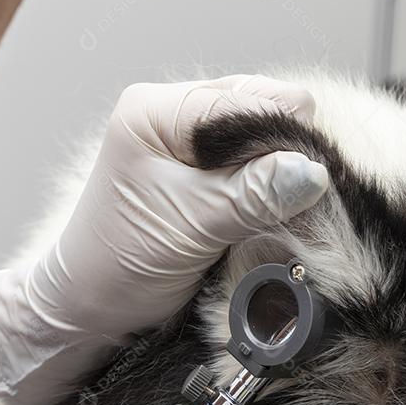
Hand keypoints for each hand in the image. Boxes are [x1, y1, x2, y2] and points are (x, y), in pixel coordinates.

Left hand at [0, 75, 327, 404]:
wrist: (92, 305)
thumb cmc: (120, 262)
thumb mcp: (192, 226)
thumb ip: (253, 195)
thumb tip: (313, 171)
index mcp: (158, 110)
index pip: (251, 99)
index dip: (284, 141)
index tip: (302, 188)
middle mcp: (175, 112)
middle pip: (266, 108)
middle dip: (283, 156)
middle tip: (284, 206)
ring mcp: (190, 138)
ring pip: (267, 136)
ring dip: (278, 174)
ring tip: (268, 215)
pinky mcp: (204, 167)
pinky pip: (257, 162)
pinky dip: (269, 188)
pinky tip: (261, 215)